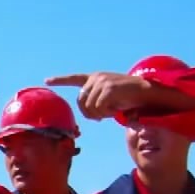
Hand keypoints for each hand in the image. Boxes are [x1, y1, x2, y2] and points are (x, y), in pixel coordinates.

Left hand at [45, 72, 194, 121]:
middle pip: (81, 102)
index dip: (60, 80)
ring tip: (113, 110)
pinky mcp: (108, 89)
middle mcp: (96, 78)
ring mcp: (102, 82)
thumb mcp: (110, 97)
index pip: (74, 78)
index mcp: (95, 78)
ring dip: (101, 114)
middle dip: (90, 113)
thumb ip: (97, 100)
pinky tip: (116, 110)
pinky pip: (99, 109)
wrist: (147, 91)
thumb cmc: (130, 97)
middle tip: (103, 115)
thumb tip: (88, 114)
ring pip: (90, 107)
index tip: (47, 80)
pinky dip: (107, 114)